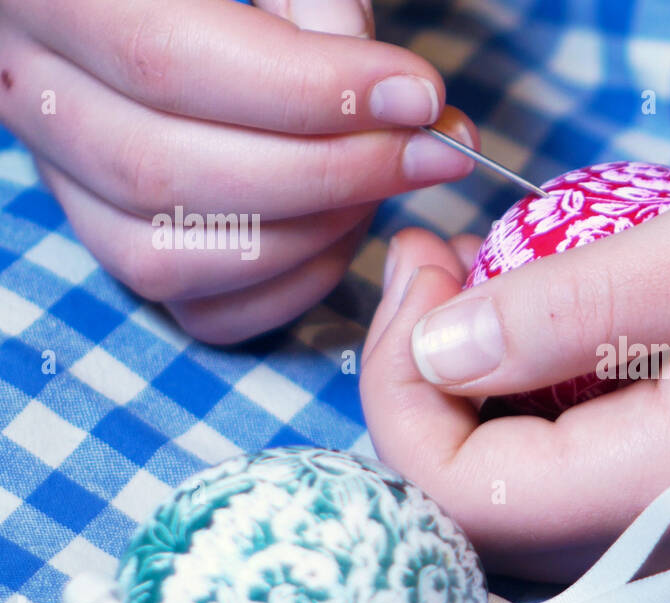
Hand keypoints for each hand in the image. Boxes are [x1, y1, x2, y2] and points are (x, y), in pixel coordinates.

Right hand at [0, 0, 476, 342]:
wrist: (176, 5)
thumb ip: (324, 13)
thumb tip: (406, 108)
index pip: (168, 62)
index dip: (310, 92)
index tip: (419, 97)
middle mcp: (29, 94)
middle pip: (168, 172)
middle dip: (330, 173)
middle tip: (432, 151)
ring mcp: (62, 183)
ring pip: (167, 259)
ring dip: (306, 234)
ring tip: (386, 182)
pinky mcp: (115, 244)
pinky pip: (196, 309)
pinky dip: (288, 286)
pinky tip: (345, 232)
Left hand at [359, 129, 669, 582]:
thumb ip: (571, 312)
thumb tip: (440, 353)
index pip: (466, 495)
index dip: (402, 388)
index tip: (422, 270)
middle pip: (492, 504)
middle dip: (434, 384)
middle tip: (444, 266)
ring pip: (541, 485)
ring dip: (493, 384)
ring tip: (501, 273)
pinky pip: (602, 462)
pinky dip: (556, 389)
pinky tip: (578, 309)